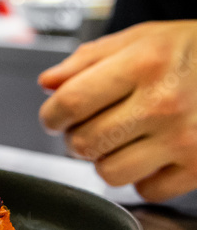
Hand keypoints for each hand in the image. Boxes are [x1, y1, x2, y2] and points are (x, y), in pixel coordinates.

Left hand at [39, 20, 196, 200]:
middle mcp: (163, 103)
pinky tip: (153, 154)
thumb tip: (48, 84)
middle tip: (91, 127)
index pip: (70, 102)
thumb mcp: (142, 38)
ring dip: (106, 160)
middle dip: (76, 138)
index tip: (55, 117)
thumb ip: (88, 60)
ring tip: (122, 140)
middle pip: (84, 143)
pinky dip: (143, 178)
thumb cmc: (193, 51)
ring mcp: (184, 139)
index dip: (52, 115)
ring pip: (109, 173)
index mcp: (143, 64)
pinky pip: (147, 191)